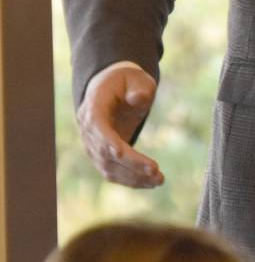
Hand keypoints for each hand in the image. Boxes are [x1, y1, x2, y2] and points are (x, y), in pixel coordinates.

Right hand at [76, 64, 163, 187]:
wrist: (112, 88)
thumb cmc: (127, 82)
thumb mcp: (137, 78)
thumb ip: (139, 88)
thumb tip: (138, 100)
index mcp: (93, 107)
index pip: (98, 129)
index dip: (109, 143)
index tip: (124, 154)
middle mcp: (88, 129)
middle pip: (105, 153)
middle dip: (130, 165)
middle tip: (156, 172)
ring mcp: (92, 145)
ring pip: (108, 168)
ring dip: (133, 177)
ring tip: (159, 181)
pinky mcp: (101, 156)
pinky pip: (113, 172)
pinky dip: (131, 179)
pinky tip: (151, 182)